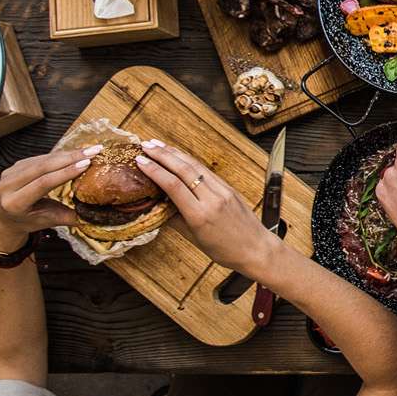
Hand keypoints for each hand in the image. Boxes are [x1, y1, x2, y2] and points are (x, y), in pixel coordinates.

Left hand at [0, 147, 95, 249]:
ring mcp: (9, 174)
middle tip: (93, 151)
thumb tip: (98, 217)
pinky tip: (75, 153)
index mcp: (15, 203)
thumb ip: (71, 217)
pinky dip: (59, 155)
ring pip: (42, 159)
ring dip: (68, 154)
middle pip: (42, 167)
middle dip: (71, 158)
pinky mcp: (15, 166)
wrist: (7, 218)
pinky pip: (40, 157)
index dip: (65, 172)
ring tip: (89, 150)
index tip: (86, 163)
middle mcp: (7, 187)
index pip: (43, 183)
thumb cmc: (29, 221)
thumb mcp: (50, 222)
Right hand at [135, 140, 280, 274]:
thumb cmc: (224, 250)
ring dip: (175, 153)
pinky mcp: (229, 188)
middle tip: (145, 145)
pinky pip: (207, 171)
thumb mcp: (194, 238)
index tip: (140, 161)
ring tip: (158, 145)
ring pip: (196, 166)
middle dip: (162, 155)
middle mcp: (212, 199)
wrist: (256, 249)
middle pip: (183, 170)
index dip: (155, 170)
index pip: (173, 185)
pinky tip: (179, 156)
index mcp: (200, 215)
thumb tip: (157, 204)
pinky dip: (190, 161)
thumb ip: (175, 219)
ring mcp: (223, 191)